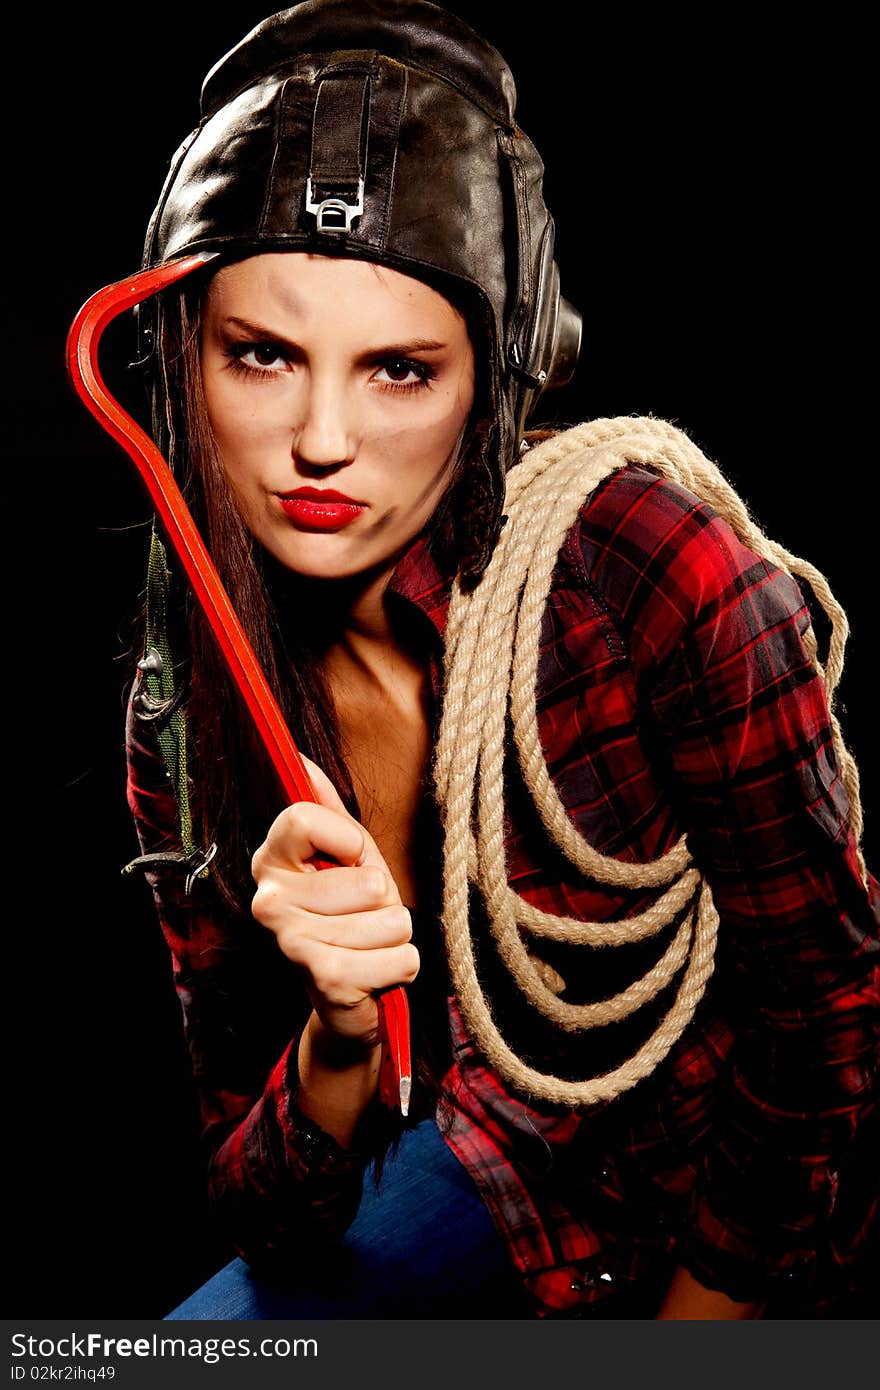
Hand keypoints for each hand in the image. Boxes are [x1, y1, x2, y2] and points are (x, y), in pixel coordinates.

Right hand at [250, 755, 418, 1048]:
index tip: (348, 860)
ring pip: (391, 919)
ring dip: (394, 935)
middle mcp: (269, 901)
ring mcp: (292, 942)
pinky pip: (403, 957)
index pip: (304, 816)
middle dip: (384, 900)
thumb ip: (326, 808)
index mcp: (271, 862)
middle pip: (366, 878)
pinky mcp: (326, 979)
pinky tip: (374, 973)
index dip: (348, 840)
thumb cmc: (347, 916)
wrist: (344, 998)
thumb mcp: (343, 856)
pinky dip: (403, 966)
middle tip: (361, 916)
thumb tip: (301, 755)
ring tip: (368, 944)